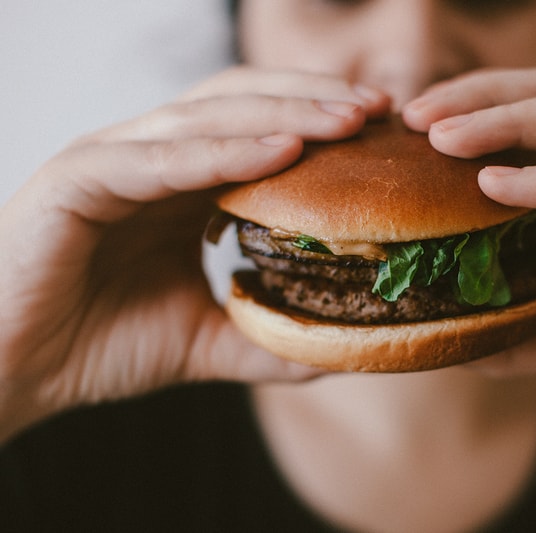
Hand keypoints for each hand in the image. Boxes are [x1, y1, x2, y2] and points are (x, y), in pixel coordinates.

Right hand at [0, 67, 390, 440]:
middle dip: (315, 100)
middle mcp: (150, 158)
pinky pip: (161, 159)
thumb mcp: (206, 342)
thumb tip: (341, 349)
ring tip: (348, 119)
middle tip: (380, 110)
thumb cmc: (98, 345)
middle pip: (244, 104)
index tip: (383, 133)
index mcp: (180, 183)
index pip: (260, 129)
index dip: (321, 124)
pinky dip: (224, 151)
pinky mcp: (78, 179)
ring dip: (285, 113)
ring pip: (209, 117)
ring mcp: (113, 160)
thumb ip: (268, 338)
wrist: (10, 372)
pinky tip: (282, 151)